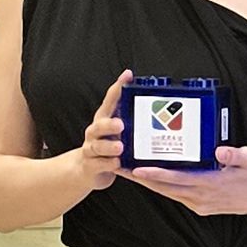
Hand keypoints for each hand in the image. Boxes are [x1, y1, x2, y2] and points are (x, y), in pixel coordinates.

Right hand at [76, 71, 130, 190]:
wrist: (87, 170)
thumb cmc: (108, 148)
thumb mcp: (118, 132)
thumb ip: (131, 120)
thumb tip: (159, 108)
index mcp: (104, 120)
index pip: (110, 101)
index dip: (118, 88)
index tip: (128, 75)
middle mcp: (95, 132)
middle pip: (99, 125)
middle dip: (109, 124)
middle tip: (121, 124)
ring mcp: (91, 149)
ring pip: (97, 146)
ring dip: (109, 146)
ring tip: (120, 147)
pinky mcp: (91, 166)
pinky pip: (99, 164)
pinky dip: (108, 164)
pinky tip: (117, 163)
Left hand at [123, 144, 246, 220]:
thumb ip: (236, 155)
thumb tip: (219, 150)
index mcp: (213, 184)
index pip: (178, 179)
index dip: (156, 173)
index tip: (137, 167)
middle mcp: (202, 197)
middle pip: (164, 188)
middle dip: (140, 178)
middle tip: (118, 166)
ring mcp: (200, 204)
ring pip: (166, 193)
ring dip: (147, 183)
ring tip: (127, 171)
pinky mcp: (200, 207)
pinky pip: (175, 196)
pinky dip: (160, 187)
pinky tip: (150, 178)